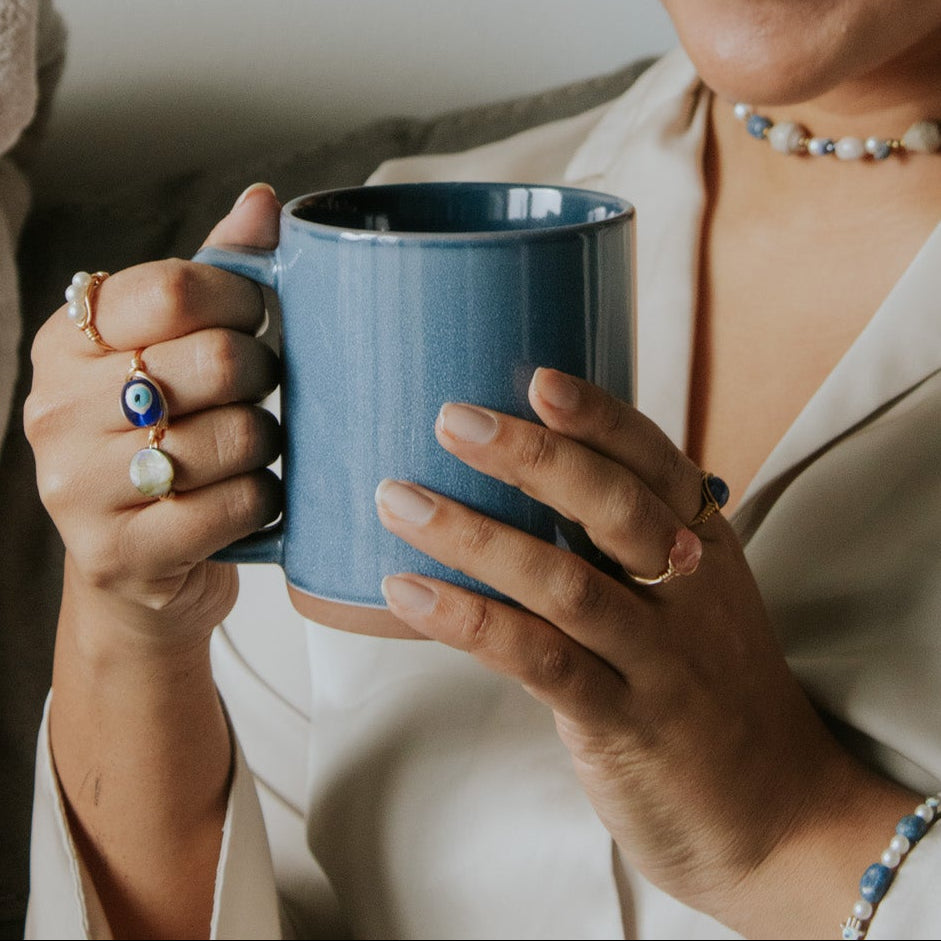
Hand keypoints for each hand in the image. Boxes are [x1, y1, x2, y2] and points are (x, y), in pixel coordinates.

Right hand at [25, 183, 281, 649]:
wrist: (136, 563)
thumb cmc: (164, 438)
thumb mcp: (173, 350)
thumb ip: (214, 274)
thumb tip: (264, 201)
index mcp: (69, 342)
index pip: (177, 289)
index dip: (243, 301)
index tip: (255, 320)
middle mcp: (58, 410)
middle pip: (218, 361)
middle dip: (265, 376)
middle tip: (260, 391)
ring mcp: (78, 488)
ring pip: (236, 436)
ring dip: (268, 442)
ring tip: (251, 448)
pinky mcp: (119, 553)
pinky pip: (237, 506)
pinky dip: (266, 499)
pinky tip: (250, 496)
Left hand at [376, 366, 914, 934]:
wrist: (779, 815)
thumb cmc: (713, 690)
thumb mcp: (693, 601)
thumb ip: (633, 543)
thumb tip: (538, 475)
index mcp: (706, 550)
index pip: (657, 463)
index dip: (600, 418)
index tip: (538, 378)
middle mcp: (688, 594)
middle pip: (612, 509)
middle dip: (532, 458)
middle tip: (453, 420)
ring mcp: (659, 661)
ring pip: (563, 582)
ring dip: (474, 537)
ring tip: (399, 501)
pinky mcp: (623, 724)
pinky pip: (538, 661)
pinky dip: (469, 622)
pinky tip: (406, 592)